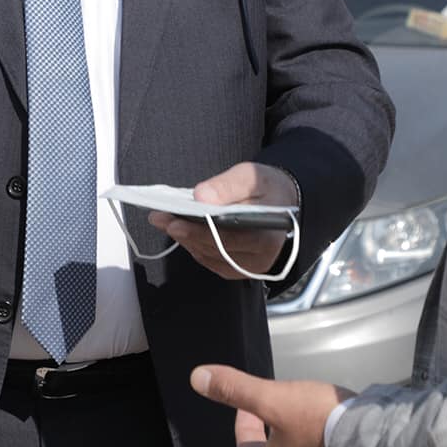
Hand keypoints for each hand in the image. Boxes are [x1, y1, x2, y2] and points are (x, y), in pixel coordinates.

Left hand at [148, 161, 295, 280]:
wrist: (285, 203)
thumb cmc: (268, 188)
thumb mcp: (251, 176)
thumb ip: (227, 185)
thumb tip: (200, 196)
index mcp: (268, 236)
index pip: (229, 239)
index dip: (199, 231)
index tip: (174, 220)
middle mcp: (261, 258)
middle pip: (215, 249)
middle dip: (185, 233)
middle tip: (160, 218)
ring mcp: (250, 267)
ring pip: (210, 257)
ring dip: (186, 239)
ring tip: (165, 221)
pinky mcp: (240, 269)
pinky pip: (212, 261)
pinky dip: (196, 246)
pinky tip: (183, 232)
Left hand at [189, 364, 351, 446]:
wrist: (374, 442)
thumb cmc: (324, 426)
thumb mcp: (274, 398)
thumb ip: (237, 389)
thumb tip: (200, 379)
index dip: (242, 429)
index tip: (246, 407)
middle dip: (270, 428)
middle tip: (273, 405)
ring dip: (297, 431)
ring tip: (304, 406)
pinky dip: (324, 434)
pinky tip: (333, 418)